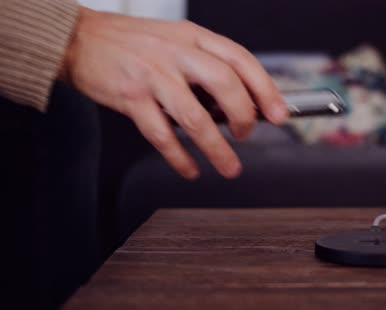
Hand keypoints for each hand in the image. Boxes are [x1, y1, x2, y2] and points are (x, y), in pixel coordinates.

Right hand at [60, 8, 288, 178]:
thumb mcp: (177, 40)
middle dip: (244, 116)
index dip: (265, 89)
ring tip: (229, 167)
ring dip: (217, 148)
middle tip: (247, 136)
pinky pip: (161, 134)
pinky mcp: (130, 97)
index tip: (279, 114)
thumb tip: (241, 102)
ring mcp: (152, 75)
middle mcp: (176, 53)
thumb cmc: (133, 43)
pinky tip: (190, 168)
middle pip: (224, 84)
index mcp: (194, 37)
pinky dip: (180, 157)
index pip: (241, 60)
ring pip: (194, 117)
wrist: (80, 38)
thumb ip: (207, 65)